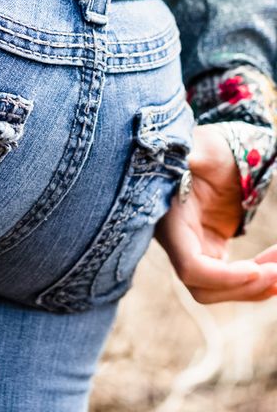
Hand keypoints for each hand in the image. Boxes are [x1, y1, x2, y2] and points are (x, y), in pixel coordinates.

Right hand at [156, 124, 276, 302]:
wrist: (204, 152)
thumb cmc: (200, 147)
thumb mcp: (200, 149)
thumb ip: (197, 154)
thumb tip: (195, 158)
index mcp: (170, 219)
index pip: (189, 265)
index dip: (221, 277)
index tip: (256, 269)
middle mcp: (177, 241)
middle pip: (204, 287)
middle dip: (244, 286)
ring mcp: (194, 248)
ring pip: (219, 289)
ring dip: (255, 285)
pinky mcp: (211, 249)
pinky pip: (231, 278)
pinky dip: (256, 280)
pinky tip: (276, 267)